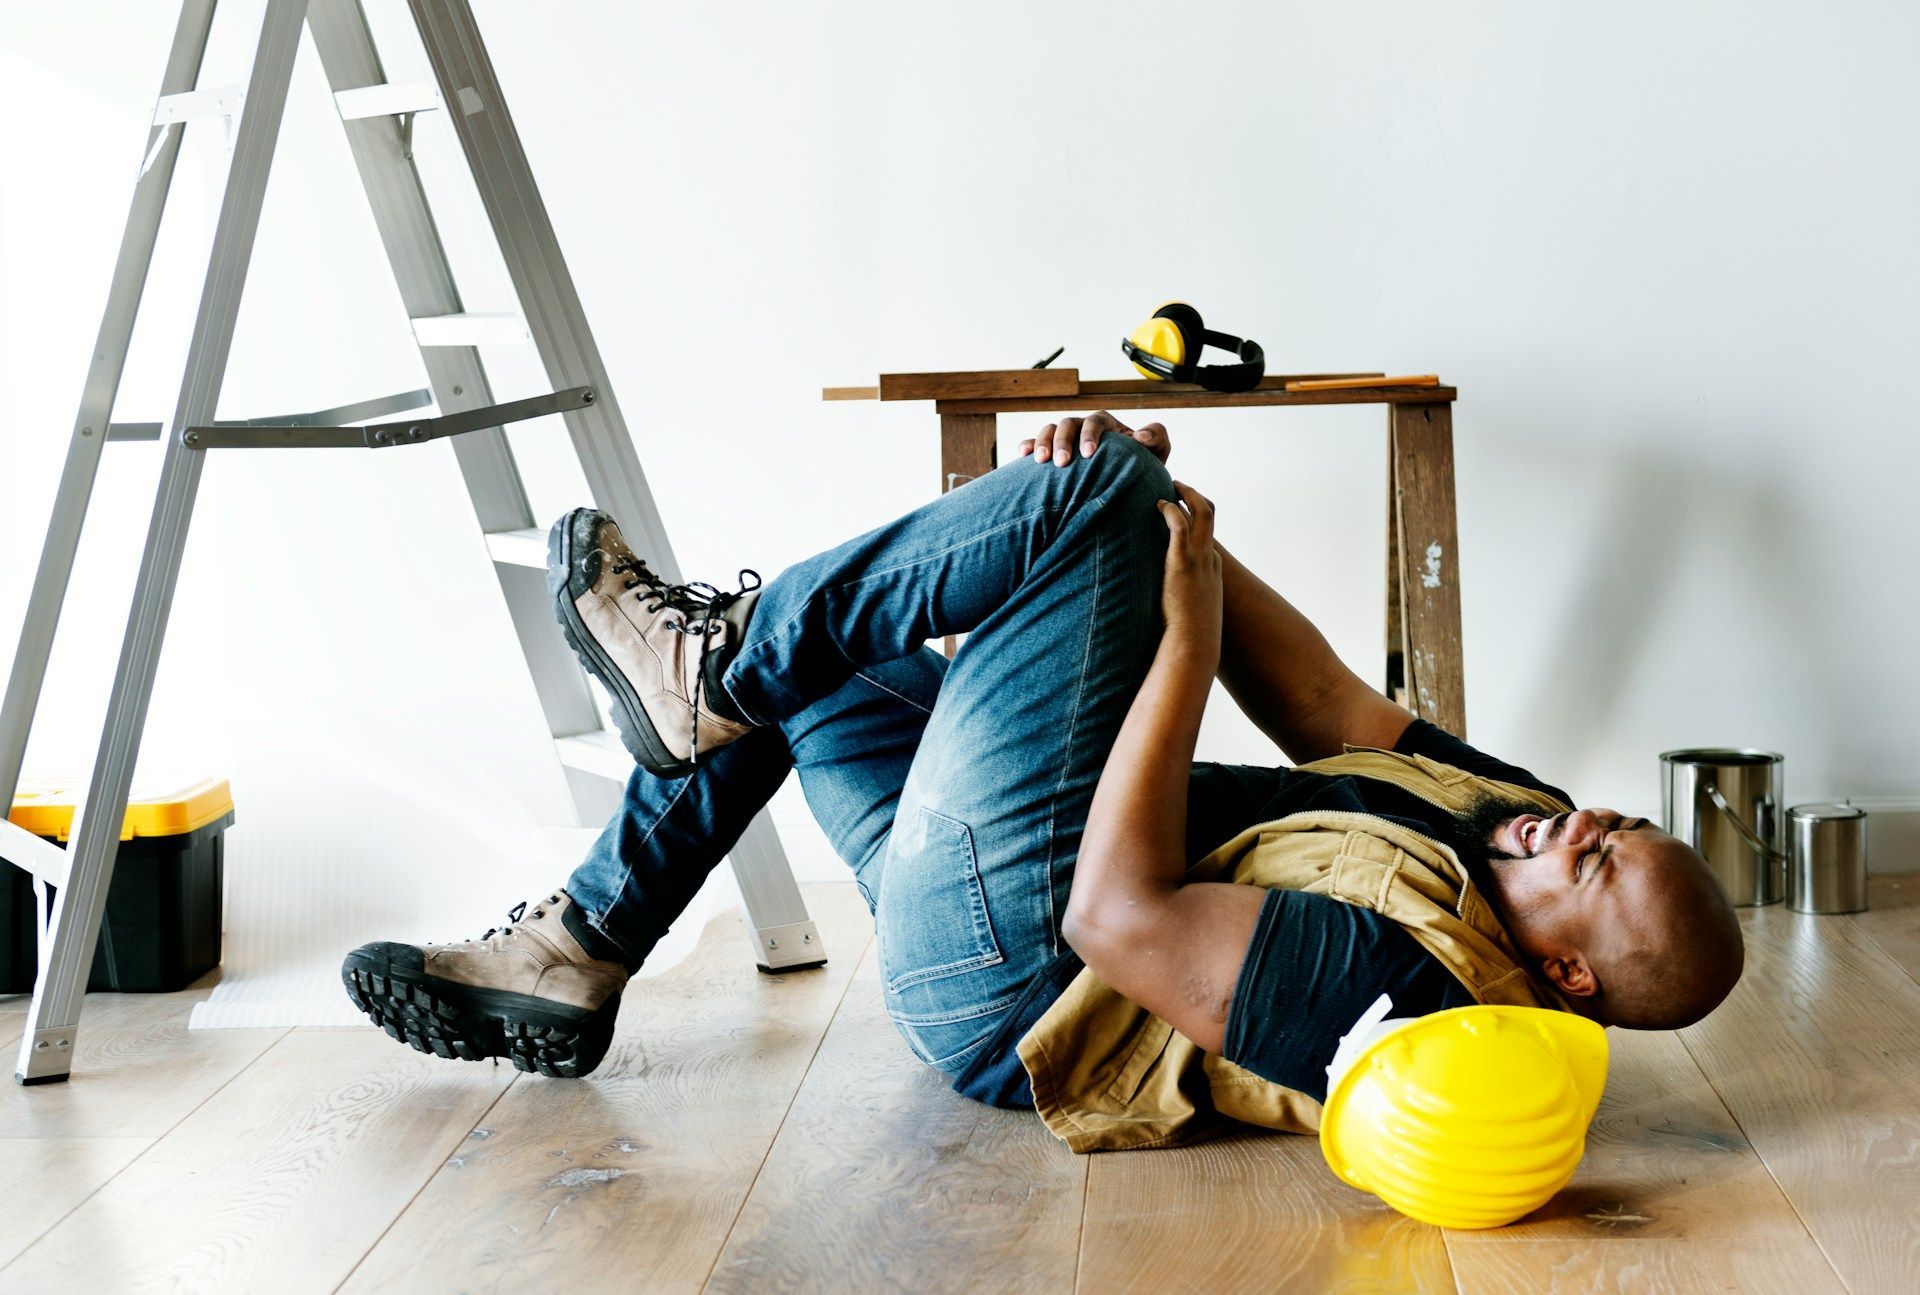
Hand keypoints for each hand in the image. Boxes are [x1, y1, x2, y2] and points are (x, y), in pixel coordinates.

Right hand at [1020, 411, 1170, 467]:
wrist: (1128, 483)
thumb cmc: (1142, 466)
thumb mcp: (1157, 452)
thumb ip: (1157, 437)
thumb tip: (1140, 435)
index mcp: (1106, 424)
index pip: (1095, 421)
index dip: (1090, 434)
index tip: (1089, 454)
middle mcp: (1083, 427)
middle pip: (1068, 424)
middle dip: (1063, 441)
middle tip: (1062, 463)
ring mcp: (1067, 439)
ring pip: (1049, 430)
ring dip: (1043, 442)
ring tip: (1041, 462)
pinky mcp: (1053, 451)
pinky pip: (1036, 443)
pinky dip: (1028, 446)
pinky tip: (1024, 456)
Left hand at [1157, 481, 1221, 651]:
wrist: (1194, 642)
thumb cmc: (1188, 635)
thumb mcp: (1189, 615)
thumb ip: (1182, 604)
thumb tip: (1169, 607)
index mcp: (1213, 569)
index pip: (1208, 536)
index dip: (1194, 521)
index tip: (1179, 512)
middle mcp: (1210, 559)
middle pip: (1210, 516)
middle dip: (1196, 497)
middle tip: (1179, 486)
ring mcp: (1199, 558)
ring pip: (1202, 513)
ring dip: (1187, 494)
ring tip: (1172, 485)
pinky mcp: (1183, 561)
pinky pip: (1180, 525)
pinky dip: (1172, 510)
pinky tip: (1159, 506)